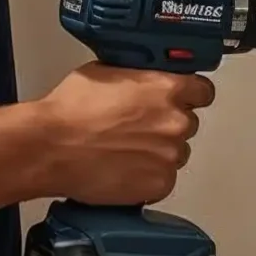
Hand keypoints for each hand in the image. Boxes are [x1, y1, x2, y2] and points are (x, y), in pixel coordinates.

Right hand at [36, 63, 216, 205]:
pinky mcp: (159, 184)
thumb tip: (142, 78)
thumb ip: (137, 76)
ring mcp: (169, 156)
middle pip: (187, 123)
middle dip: (167, 125)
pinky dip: (148, 177)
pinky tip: (124, 169)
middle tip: (138, 129)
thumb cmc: (71, 110)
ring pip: (175, 153)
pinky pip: (163, 179)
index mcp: (167, 89)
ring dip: (158, 152)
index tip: (182, 100)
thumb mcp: (106, 71)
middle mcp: (175, 122)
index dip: (190, 96)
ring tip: (126, 152)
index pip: (203, 92)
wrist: (52, 148)